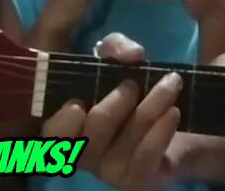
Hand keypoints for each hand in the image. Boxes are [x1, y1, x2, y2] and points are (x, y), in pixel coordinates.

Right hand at [40, 33, 181, 190]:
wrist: (170, 123)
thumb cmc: (130, 90)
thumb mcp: (118, 60)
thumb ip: (116, 47)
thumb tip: (131, 54)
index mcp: (69, 127)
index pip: (51, 136)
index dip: (61, 124)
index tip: (78, 102)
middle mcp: (84, 154)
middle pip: (94, 132)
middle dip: (116, 103)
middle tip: (133, 83)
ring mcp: (110, 171)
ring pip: (127, 139)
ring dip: (151, 105)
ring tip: (171, 83)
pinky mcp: (137, 179)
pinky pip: (148, 155)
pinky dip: (161, 130)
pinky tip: (173, 111)